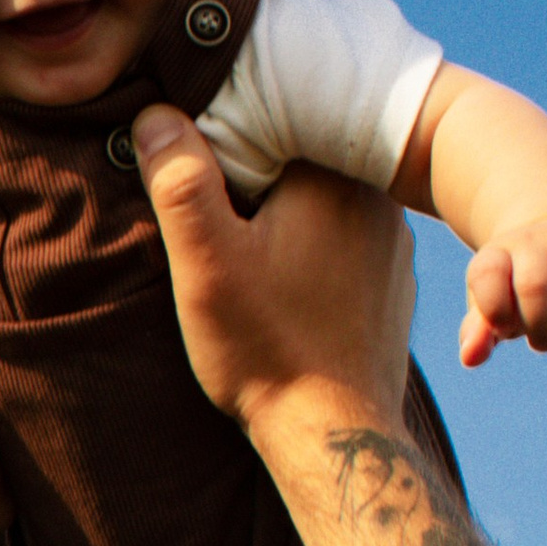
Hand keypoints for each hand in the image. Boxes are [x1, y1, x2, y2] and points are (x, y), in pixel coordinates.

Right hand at [130, 111, 414, 445]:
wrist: (334, 432)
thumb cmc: (267, 348)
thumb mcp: (205, 263)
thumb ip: (180, 182)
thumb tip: (155, 113)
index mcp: (332, 175)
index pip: (270, 115)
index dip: (221, 135)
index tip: (189, 171)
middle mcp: (375, 197)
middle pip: (296, 156)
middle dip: (250, 176)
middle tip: (210, 217)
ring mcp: (390, 241)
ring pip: (320, 198)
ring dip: (282, 212)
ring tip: (244, 252)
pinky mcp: (391, 280)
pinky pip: (341, 238)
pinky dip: (310, 247)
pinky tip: (283, 284)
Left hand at [459, 218, 546, 366]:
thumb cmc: (514, 287)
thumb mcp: (489, 305)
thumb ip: (477, 332)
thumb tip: (469, 358)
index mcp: (496, 254)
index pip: (487, 277)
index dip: (495, 313)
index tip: (504, 328)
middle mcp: (533, 243)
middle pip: (534, 288)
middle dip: (539, 330)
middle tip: (544, 343)